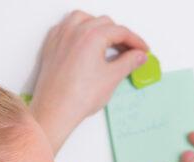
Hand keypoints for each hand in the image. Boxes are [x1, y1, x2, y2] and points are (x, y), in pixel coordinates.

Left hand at [30, 10, 148, 151]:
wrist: (55, 111)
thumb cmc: (78, 97)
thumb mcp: (112, 78)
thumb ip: (129, 62)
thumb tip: (138, 56)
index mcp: (92, 36)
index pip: (120, 31)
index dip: (136, 41)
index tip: (142, 50)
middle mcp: (75, 31)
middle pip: (104, 23)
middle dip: (119, 35)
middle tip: (129, 51)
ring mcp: (61, 37)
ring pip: (83, 19)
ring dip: (97, 27)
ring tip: (107, 41)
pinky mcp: (51, 46)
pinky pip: (65, 27)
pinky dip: (78, 30)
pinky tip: (84, 42)